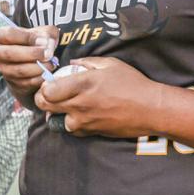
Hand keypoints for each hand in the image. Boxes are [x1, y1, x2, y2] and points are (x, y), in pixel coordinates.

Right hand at [0, 25, 57, 108]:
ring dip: (38, 68)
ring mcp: (3, 70)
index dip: (28, 38)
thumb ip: (46, 34)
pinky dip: (39, 78)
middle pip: (10, 54)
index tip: (44, 41)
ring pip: (19, 70)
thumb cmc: (35, 41)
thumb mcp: (42, 32)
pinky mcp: (12, 83)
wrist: (33, 59)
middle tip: (48, 54)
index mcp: (0, 36)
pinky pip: (25, 83)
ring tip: (51, 63)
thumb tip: (47, 44)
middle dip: (32, 54)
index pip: (10, 35)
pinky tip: (48, 72)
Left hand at [33, 56, 167, 137]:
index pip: (47, 90)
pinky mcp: (91, 132)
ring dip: (55, 114)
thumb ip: (87, 62)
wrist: (150, 109)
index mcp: (83, 83)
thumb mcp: (110, 64)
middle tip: (50, 94)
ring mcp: (84, 120)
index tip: (50, 82)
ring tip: (64, 106)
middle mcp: (79, 104)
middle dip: (43, 100)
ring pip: (55, 121)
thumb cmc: (132, 83)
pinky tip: (78, 115)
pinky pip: (71, 130)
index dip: (44, 86)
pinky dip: (69, 123)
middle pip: (45, 106)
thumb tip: (72, 63)